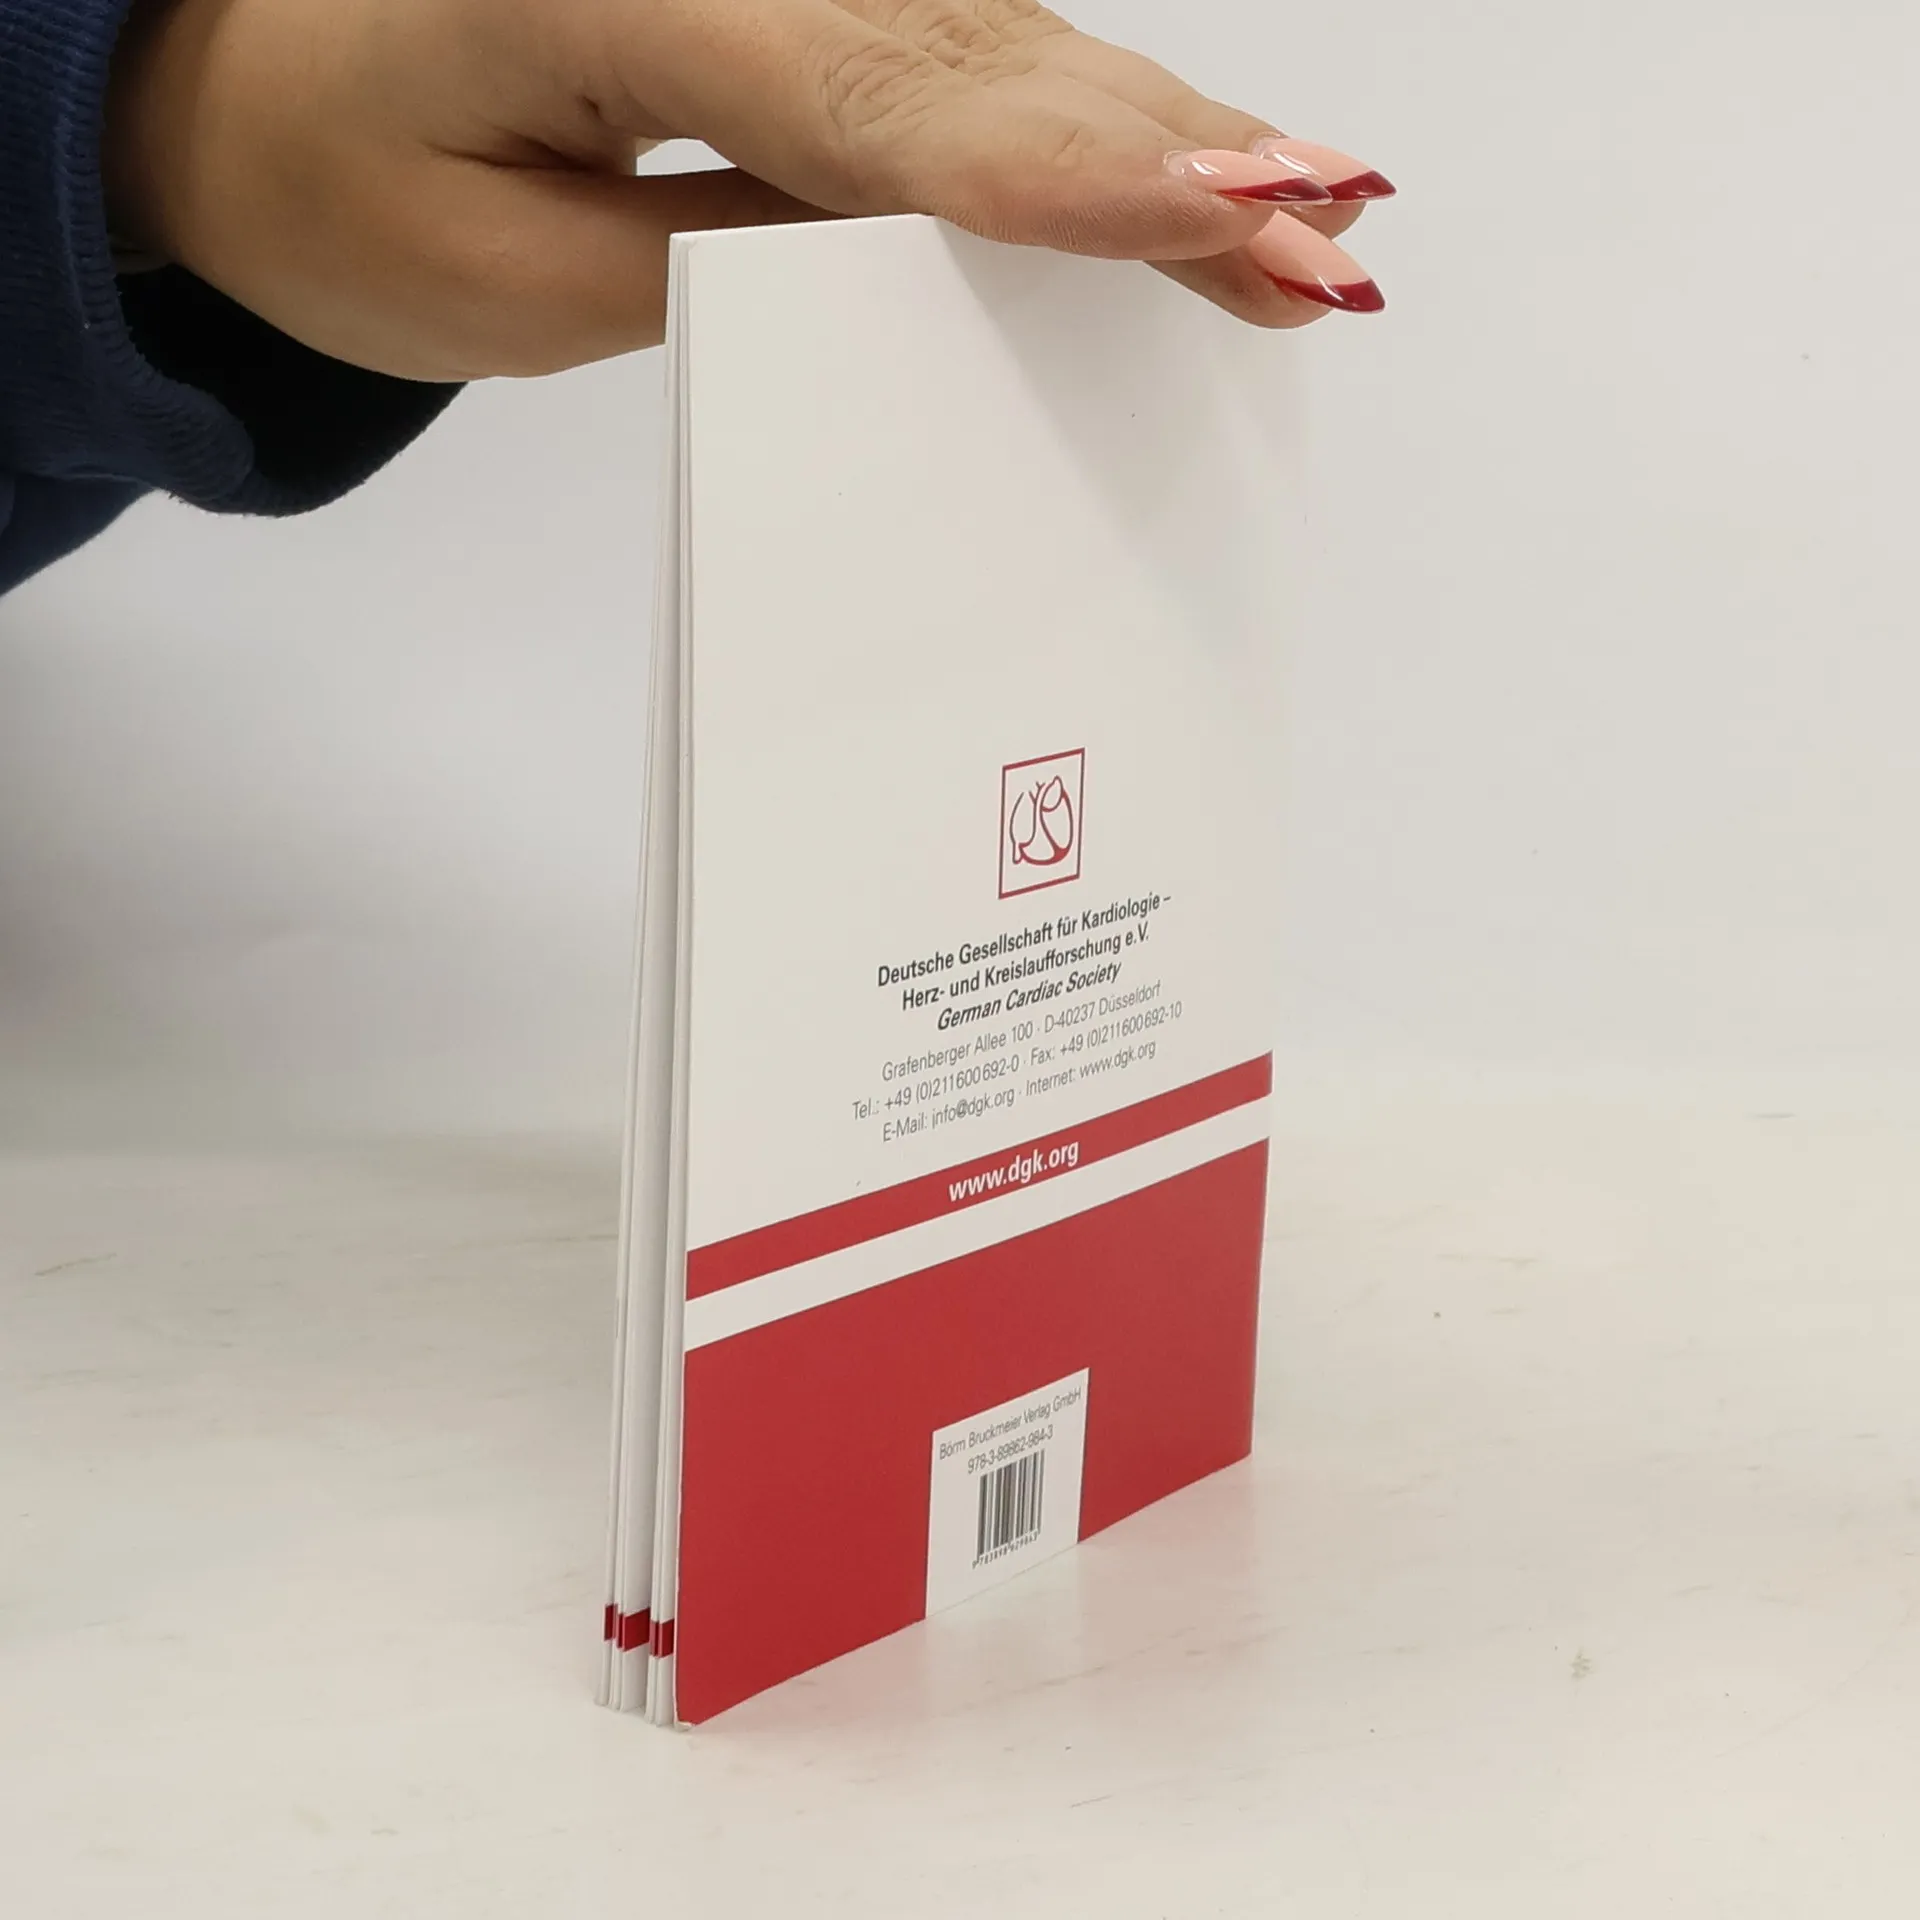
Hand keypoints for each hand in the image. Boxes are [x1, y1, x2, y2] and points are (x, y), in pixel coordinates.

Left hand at [105, 0, 1393, 381]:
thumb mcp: (501, 280)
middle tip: (1342, 239)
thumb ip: (714, 276)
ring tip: (1316, 222)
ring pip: (1008, 52)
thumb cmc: (333, 173)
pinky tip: (1189, 174)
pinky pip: (965, 64)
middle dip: (1176, 163)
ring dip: (1166, 142)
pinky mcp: (797, 4)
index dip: (1080, 179)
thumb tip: (907, 278)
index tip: (1241, 220)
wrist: (249, 66)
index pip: (899, 108)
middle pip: (995, 64)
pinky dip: (1086, 131)